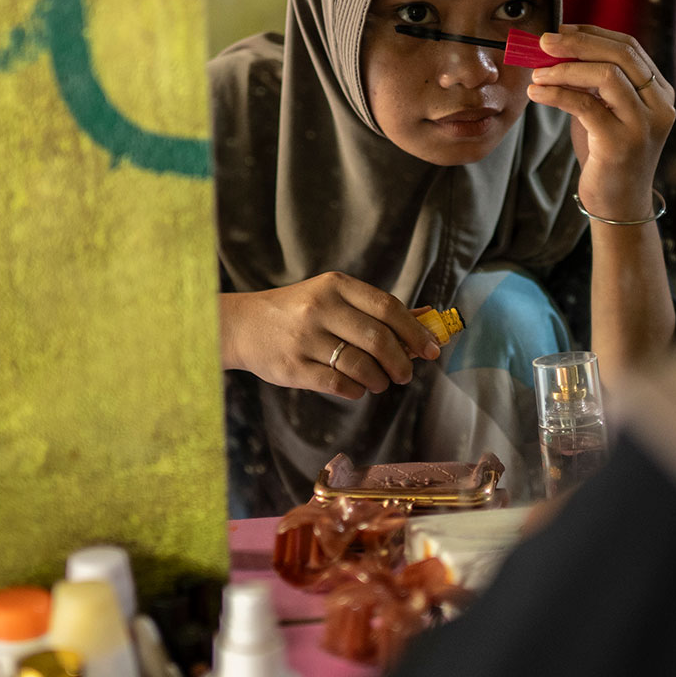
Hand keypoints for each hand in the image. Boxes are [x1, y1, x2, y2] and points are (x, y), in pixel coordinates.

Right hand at [220, 273, 442, 399]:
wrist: (243, 325)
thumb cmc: (298, 311)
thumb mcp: (334, 298)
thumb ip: (376, 309)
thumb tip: (428, 319)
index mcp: (335, 286)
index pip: (387, 307)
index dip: (415, 331)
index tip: (432, 349)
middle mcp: (320, 309)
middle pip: (378, 339)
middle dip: (401, 361)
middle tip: (405, 374)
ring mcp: (305, 339)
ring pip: (360, 365)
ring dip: (379, 379)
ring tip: (379, 382)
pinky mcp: (293, 367)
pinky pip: (338, 384)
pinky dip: (356, 390)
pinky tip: (356, 387)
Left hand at [523, 25, 675, 219]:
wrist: (618, 205)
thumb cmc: (607, 156)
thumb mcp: (606, 111)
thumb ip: (594, 82)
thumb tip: (557, 47)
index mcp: (660, 92)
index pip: (629, 47)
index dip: (592, 33)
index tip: (561, 30)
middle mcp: (659, 104)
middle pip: (621, 54)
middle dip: (577, 43)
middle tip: (543, 41)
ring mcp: (644, 124)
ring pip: (606, 75)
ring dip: (564, 69)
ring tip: (537, 73)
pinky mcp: (622, 143)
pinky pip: (586, 105)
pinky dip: (557, 94)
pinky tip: (537, 93)